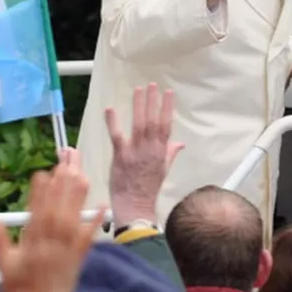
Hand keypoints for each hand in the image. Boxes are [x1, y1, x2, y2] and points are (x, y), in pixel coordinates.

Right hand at [0, 162, 104, 291]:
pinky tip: (102, 207)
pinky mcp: (79, 259)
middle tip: (66, 166)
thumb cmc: (20, 291)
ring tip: (81, 176)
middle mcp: (52, 245)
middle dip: (61, 188)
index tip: (42, 174)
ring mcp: (68, 251)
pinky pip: (89, 238)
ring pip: (73, 219)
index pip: (37, 213)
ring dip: (77, 198)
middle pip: (58, 211)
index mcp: (33, 245)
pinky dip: (95, 222)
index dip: (40, 193)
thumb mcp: (4, 264)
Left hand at [106, 84, 184, 224]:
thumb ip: (171, 153)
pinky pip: (117, 137)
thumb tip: (181, 143)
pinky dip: (113, 123)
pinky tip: (110, 109)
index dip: (167, 108)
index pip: (166, 125)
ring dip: (138, 106)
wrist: (136, 205)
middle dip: (152, 101)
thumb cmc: (148, 188)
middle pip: (153, 121)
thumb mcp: (164, 170)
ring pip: (139, 125)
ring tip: (138, 90)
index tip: (168, 92)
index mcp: (161, 152)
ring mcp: (136, 153)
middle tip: (151, 85)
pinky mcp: (121, 157)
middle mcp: (150, 150)